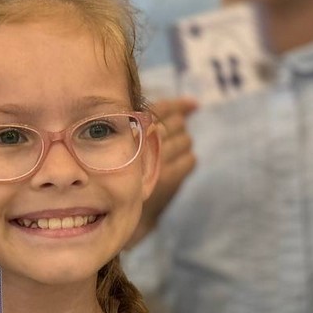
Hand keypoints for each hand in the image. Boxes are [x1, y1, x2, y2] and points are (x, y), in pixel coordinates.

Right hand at [130, 97, 196, 245]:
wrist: (118, 208)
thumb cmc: (120, 169)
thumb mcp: (123, 141)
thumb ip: (146, 122)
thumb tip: (191, 104)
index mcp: (129, 130)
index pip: (161, 110)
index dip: (179, 106)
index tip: (194, 105)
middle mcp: (143, 143)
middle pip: (175, 125)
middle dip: (178, 127)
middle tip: (171, 135)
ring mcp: (158, 161)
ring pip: (185, 141)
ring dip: (183, 142)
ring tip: (172, 150)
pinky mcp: (169, 179)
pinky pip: (190, 160)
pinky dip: (187, 159)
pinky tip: (178, 163)